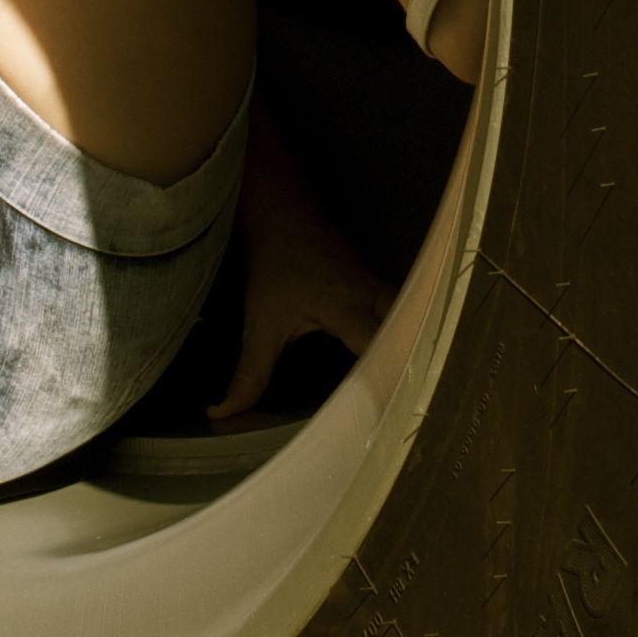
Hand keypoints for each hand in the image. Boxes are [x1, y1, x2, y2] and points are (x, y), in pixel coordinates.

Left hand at [215, 138, 398, 423]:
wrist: (286, 219)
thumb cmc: (274, 269)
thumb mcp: (259, 325)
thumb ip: (249, 374)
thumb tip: (223, 414)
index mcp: (345, 306)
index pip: (377, 346)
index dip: (386, 380)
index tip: (389, 415)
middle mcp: (374, 299)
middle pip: (409, 340)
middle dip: (410, 376)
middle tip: (406, 417)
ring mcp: (385, 293)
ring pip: (414, 328)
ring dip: (411, 359)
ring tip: (409, 402)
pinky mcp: (386, 294)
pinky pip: (407, 322)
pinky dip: (407, 345)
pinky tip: (403, 372)